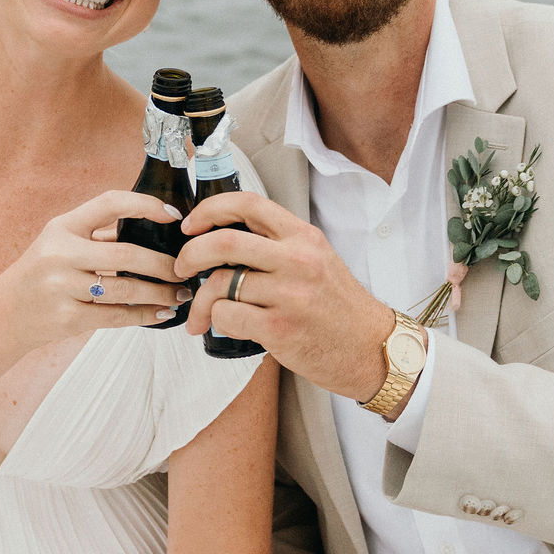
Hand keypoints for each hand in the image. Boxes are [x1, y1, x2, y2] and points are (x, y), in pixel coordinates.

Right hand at [0, 191, 193, 346]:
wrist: (5, 313)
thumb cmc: (41, 274)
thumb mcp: (59, 242)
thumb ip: (98, 234)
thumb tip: (153, 228)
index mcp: (62, 226)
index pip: (109, 203)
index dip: (144, 205)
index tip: (173, 214)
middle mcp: (60, 253)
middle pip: (126, 253)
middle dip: (163, 264)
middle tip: (184, 270)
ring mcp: (62, 286)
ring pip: (126, 288)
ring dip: (160, 293)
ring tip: (179, 294)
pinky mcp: (67, 317)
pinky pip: (116, 316)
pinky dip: (144, 315)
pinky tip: (161, 313)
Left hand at [176, 194, 392, 401]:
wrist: (372, 349)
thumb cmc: (339, 310)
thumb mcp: (317, 262)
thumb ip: (278, 247)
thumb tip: (222, 244)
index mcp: (304, 237)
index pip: (249, 204)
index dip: (211, 209)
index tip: (192, 225)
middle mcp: (297, 259)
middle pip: (224, 242)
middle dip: (190, 255)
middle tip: (181, 269)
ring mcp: (289, 293)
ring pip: (220, 283)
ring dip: (200, 303)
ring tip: (200, 318)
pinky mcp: (279, 327)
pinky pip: (226, 315)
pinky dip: (218, 322)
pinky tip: (227, 329)